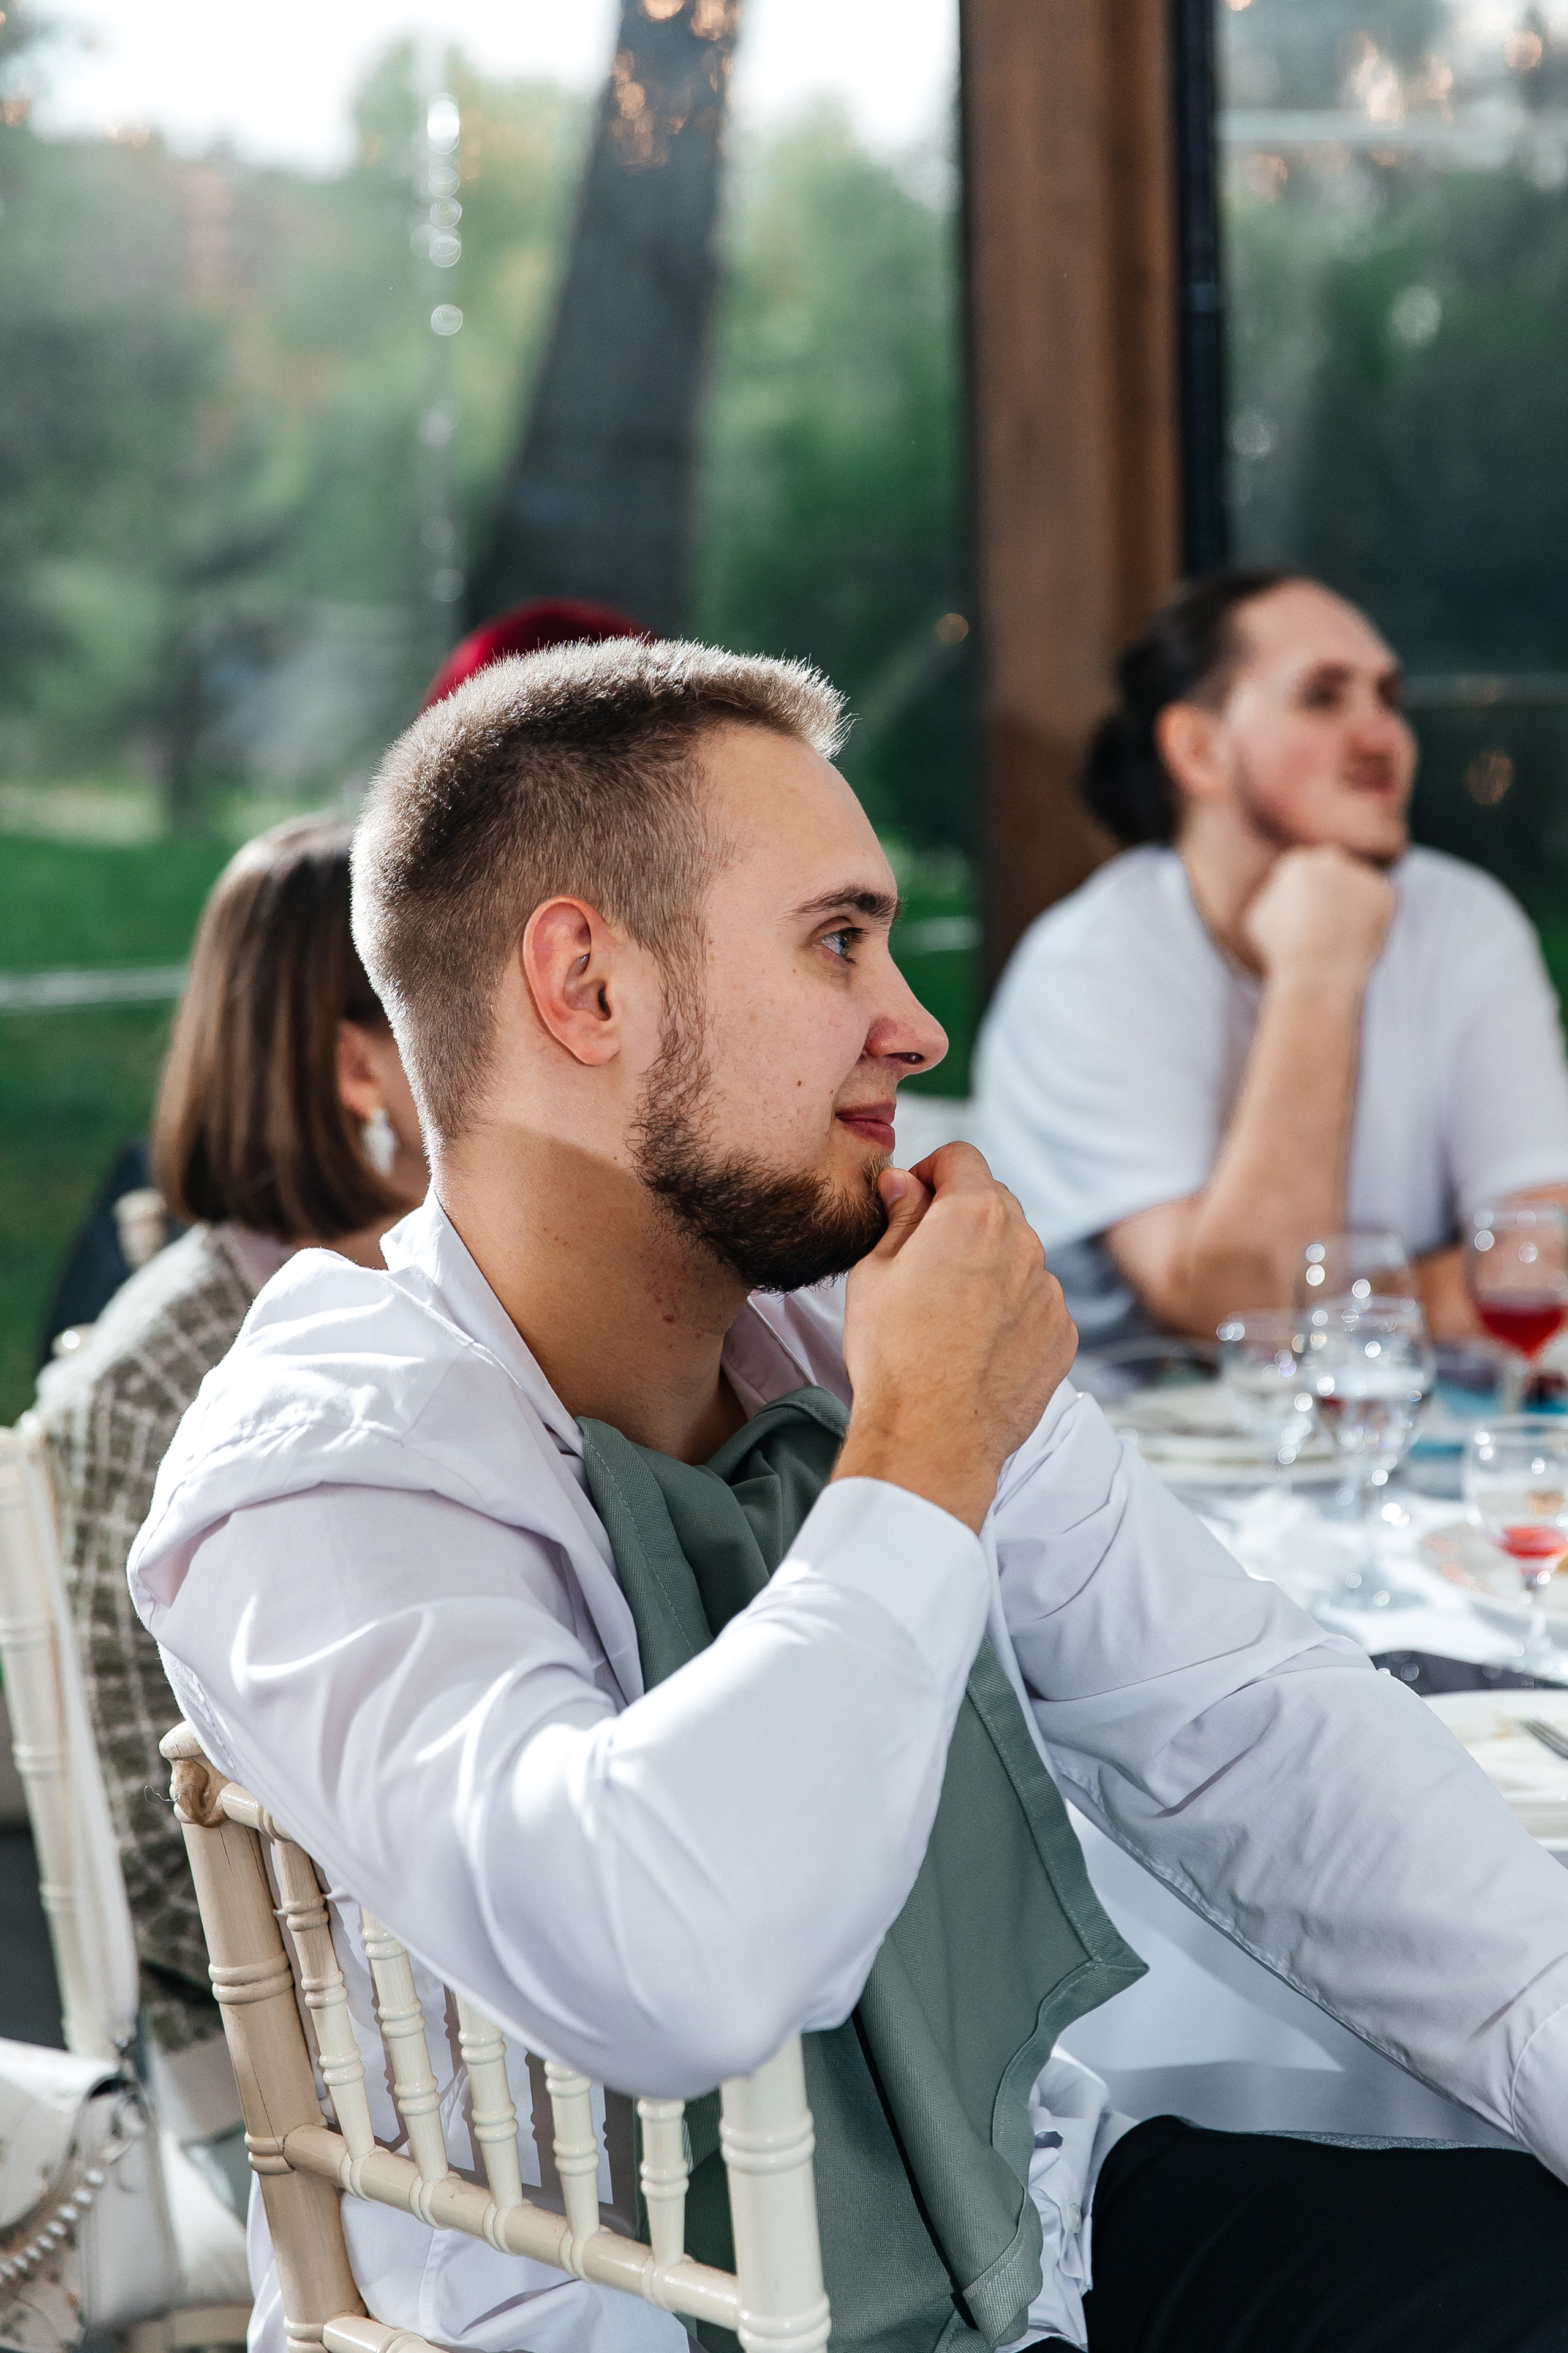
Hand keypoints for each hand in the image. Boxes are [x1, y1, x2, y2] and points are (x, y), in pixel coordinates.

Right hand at [834, 1144, 1076, 1531]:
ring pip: (1019, 1255)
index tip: (915, 1200)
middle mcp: (1023, 1243)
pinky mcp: (1062, 1333)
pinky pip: (1037, 1302)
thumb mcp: (873, 1273)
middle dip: (963, 1217)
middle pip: (995, 1202)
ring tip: (950, 1313)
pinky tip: (977, 1343)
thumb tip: (905, 1183)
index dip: (932, 1172)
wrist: (932, 1438)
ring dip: (990, 1265)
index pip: (961, 1158)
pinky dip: (1012, 1309)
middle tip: (926, 1259)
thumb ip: (897, 1216)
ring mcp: (1049, 1291)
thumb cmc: (893, 1357)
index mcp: (973, 1216)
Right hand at [1242, 845, 1394, 987]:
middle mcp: (1330, 859)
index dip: (1307, 899)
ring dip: (1352, 904)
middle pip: (1333, 873)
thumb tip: (1284, 894)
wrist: (1316, 972)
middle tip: (1327, 925)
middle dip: (1331, 894)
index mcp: (1297, 862)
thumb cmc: (1284, 952)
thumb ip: (1274, 895)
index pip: (1306, 872)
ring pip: (1357, 886)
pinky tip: (1356, 938)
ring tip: (1339, 937)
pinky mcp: (1385, 892)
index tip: (1307, 920)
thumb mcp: (1259, 918)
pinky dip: (1372, 918)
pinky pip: (1379, 902)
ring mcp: (1360, 873)